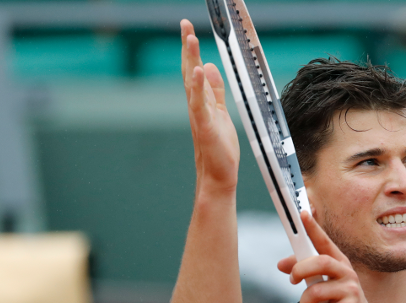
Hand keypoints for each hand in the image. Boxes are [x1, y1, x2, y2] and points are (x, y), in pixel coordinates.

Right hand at [181, 19, 239, 195]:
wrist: (218, 175)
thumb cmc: (219, 147)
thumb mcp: (220, 112)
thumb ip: (215, 90)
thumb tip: (208, 66)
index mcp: (201, 101)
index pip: (194, 70)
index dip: (191, 49)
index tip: (188, 29)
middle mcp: (197, 106)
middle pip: (189, 71)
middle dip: (187, 47)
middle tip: (185, 24)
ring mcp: (200, 116)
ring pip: (192, 84)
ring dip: (191, 60)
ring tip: (191, 39)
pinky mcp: (206, 127)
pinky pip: (200, 104)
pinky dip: (197, 87)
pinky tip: (197, 70)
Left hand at [277, 211, 377, 302]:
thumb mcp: (323, 286)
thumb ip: (303, 273)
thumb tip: (280, 264)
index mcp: (340, 264)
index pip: (325, 242)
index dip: (313, 227)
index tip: (302, 213)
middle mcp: (347, 274)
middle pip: (320, 262)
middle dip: (301, 269)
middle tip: (293, 279)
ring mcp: (351, 291)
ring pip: (315, 292)